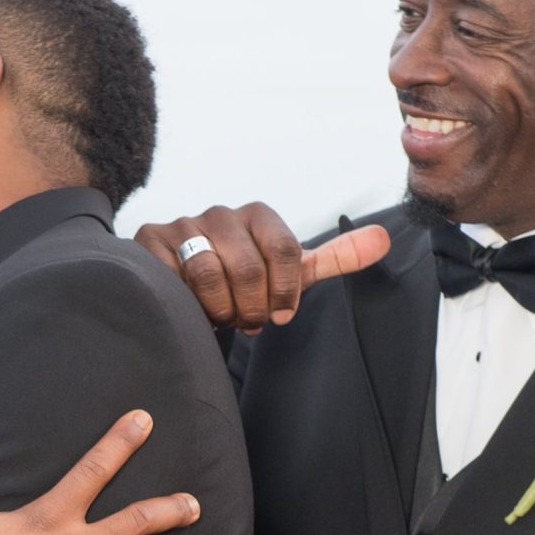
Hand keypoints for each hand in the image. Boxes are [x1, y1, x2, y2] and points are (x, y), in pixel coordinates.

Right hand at [131, 204, 392, 331]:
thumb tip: (385, 239)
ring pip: (211, 276)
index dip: (284, 292)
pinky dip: (187, 305)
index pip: (285, 251)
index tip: (279, 313)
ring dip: (220, 311)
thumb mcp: (290, 274)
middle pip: (249, 268)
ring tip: (219, 315)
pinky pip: (174, 280)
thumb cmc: (242, 284)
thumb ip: (335, 257)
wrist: (182, 291)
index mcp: (256, 215)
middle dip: (252, 307)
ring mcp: (181, 226)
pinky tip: (189, 307)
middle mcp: (218, 214)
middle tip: (247, 320)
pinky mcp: (149, 243)